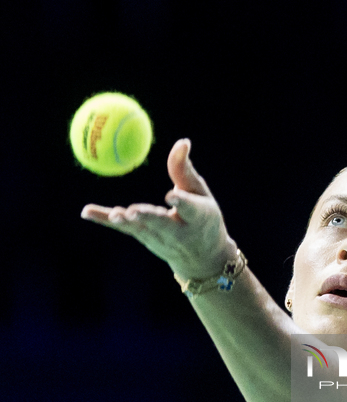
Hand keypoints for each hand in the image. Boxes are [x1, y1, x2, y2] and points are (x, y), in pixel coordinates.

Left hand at [81, 139, 236, 281]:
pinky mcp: (144, 239)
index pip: (190, 210)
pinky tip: (86, 212)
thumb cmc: (204, 219)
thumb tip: (182, 141)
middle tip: (134, 211)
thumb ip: (186, 171)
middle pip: (161, 224)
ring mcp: (159, 239)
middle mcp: (178, 232)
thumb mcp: (201, 195)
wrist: (202, 259)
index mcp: (198, 218)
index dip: (181, 203)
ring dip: (127, 222)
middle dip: (148, 218)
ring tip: (116, 214)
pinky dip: (104, 219)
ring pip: (140, 228)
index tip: (172, 196)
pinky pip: (123, 228)